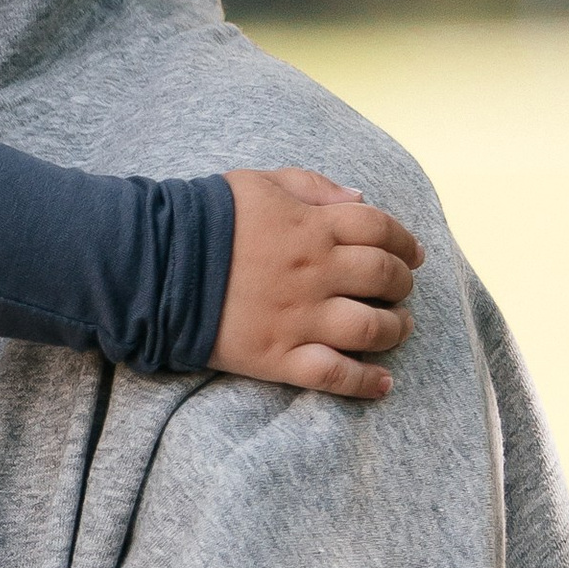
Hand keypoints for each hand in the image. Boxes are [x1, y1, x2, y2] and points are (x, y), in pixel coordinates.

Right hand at [214, 169, 421, 400]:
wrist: (156, 263)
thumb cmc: (206, 218)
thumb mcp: (262, 183)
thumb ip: (315, 186)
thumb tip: (361, 198)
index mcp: (313, 227)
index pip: (380, 229)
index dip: (404, 241)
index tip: (411, 253)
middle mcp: (315, 272)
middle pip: (384, 278)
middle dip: (402, 284)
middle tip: (401, 290)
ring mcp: (299, 318)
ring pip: (371, 329)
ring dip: (396, 330)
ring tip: (398, 329)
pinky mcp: (278, 356)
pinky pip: (333, 374)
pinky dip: (364, 382)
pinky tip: (383, 384)